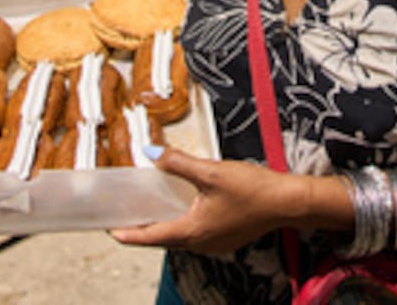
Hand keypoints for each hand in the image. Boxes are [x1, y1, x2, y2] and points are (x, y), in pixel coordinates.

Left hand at [109, 146, 293, 254]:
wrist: (285, 201)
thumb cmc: (251, 189)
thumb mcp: (210, 171)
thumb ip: (178, 163)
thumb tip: (151, 153)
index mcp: (192, 232)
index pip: (151, 236)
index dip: (129, 234)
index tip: (111, 230)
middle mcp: (201, 244)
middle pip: (164, 239)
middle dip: (144, 229)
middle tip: (128, 216)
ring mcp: (215, 244)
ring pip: (181, 237)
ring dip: (165, 225)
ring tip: (152, 210)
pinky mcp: (226, 238)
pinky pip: (196, 234)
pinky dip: (184, 223)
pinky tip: (185, 207)